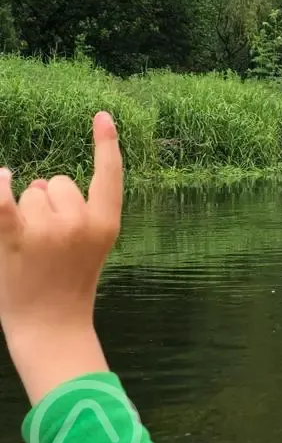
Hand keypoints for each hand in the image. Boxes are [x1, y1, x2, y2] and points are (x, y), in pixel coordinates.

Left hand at [0, 111, 122, 403]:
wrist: (50, 326)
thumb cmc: (69, 285)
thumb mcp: (92, 247)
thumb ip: (80, 213)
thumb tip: (40, 182)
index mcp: (107, 225)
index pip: (110, 175)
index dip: (107, 143)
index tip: (102, 115)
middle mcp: (81, 223)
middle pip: (58, 183)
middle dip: (48, 201)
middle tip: (47, 243)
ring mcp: (48, 231)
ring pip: (31, 192)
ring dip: (24, 210)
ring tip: (27, 248)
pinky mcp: (15, 239)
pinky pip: (2, 202)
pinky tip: (0, 177)